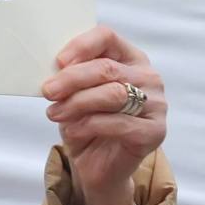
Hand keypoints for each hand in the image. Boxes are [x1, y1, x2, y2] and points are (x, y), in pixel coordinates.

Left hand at [41, 26, 165, 204]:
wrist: (98, 167)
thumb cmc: (87, 125)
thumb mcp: (75, 96)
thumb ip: (71, 78)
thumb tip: (53, 69)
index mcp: (130, 58)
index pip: (107, 37)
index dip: (81, 46)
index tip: (57, 62)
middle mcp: (148, 77)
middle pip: (107, 68)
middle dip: (72, 79)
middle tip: (48, 91)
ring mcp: (156, 105)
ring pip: (113, 94)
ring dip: (77, 103)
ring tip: (55, 113)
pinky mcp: (154, 132)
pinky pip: (118, 123)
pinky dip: (89, 125)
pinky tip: (72, 130)